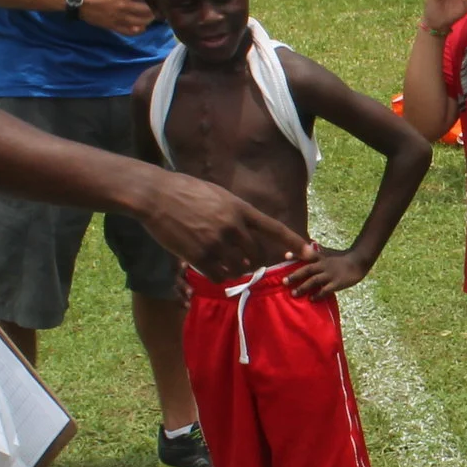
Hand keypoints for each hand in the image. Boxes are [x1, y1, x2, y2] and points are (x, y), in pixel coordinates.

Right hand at [79, 0, 155, 34]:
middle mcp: (125, 6)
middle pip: (148, 10)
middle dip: (156, 8)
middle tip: (159, 5)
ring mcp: (120, 18)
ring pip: (143, 22)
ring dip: (150, 19)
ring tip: (152, 14)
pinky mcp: (114, 26)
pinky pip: (131, 31)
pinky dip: (139, 29)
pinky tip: (141, 25)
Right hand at [139, 173, 309, 279]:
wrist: (156, 196)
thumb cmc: (184, 191)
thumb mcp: (217, 195)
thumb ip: (234, 213)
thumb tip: (245, 229)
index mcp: (240, 209)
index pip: (274, 228)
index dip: (293, 241)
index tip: (310, 253)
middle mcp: (233, 227)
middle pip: (254, 254)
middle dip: (250, 259)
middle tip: (238, 258)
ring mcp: (217, 243)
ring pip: (237, 267)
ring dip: (232, 267)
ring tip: (217, 258)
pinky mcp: (200, 256)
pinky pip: (218, 275)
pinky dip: (217, 275)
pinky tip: (208, 266)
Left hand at [287, 246, 371, 297]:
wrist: (359, 261)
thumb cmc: (343, 258)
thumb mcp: (330, 253)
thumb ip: (318, 252)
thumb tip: (307, 247)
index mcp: (322, 257)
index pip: (307, 255)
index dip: (296, 255)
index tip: (285, 256)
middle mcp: (324, 265)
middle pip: (307, 270)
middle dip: (295, 276)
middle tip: (284, 282)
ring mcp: (331, 274)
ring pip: (314, 281)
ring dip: (303, 287)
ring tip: (294, 294)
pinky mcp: (337, 283)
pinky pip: (325, 290)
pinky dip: (318, 295)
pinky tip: (311, 299)